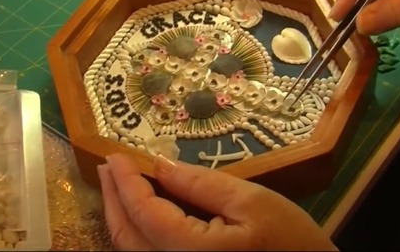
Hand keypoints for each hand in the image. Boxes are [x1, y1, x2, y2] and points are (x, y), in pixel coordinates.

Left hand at [98, 153, 337, 250]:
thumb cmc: (290, 240)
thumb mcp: (252, 202)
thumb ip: (202, 184)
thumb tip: (160, 166)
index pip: (144, 212)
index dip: (127, 181)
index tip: (115, 156)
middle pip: (127, 237)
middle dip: (114, 199)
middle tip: (108, 167)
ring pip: (133, 251)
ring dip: (121, 216)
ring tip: (118, 185)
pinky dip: (138, 234)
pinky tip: (141, 213)